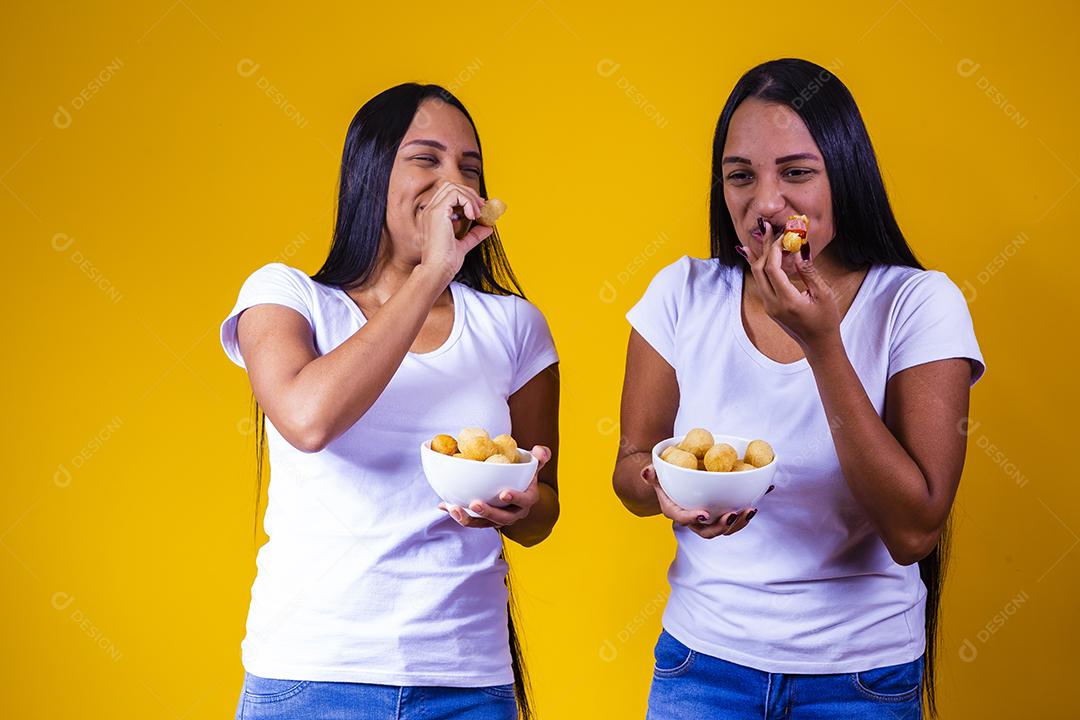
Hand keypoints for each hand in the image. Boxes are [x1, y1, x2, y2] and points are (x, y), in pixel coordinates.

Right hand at [417, 181, 494, 281]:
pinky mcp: (437, 212)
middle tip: (481, 207)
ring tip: (477, 214)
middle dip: (469, 194)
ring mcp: (432, 210)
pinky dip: (468, 202)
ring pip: (453, 187)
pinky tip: (473, 216)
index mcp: (433, 217)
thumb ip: (474, 235)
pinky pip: (455, 194)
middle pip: (450, 186)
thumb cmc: (445, 262)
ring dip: (469, 198)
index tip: (479, 208)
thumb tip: (488, 228)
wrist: (437, 270)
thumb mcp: (464, 245)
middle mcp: (430, 211)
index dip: (465, 197)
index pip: (448, 194)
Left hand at [439, 445, 550, 528]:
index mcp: (527, 499)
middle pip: (502, 518)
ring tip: (453, 509)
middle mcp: (514, 513)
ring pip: (483, 523)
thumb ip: (539, 456)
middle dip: (488, 512)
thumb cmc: (525, 476)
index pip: (523, 501)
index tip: (503, 493)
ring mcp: (498, 519)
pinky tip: (443, 506)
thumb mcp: (534, 465)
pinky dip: (458, 514)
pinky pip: (472, 521)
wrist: (518, 493)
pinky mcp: (484, 521)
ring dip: (468, 518)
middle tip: (475, 504)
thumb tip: (539, 450)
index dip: (515, 498)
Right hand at [641, 464, 762, 538]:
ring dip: (740, 522)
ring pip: (725, 527)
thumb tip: (646, 472)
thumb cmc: (663, 478)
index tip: (704, 513)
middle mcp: (694, 520)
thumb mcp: (655, 475)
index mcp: (676, 512)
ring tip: (751, 509)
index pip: (683, 519)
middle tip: (734, 513)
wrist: (674, 482)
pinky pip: (737, 513)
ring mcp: (711, 518)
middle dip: (723, 526)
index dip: (693, 518)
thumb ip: (652, 474)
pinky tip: (766, 490)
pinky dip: (751, 504)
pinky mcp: (723, 512)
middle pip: (709, 531)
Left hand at [740, 220, 839, 351]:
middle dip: (763, 247)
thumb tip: (798, 249)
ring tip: (764, 236)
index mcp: (786, 300)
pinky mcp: (769, 306)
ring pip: (756, 275)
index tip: (785, 235)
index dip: (775, 248)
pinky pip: (760, 282)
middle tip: (769, 229)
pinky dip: (762, 266)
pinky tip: (760, 254)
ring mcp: (768, 306)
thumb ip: (808, 271)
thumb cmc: (826, 320)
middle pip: (758, 269)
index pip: (772, 268)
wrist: (819, 344)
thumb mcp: (823, 294)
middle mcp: (772, 303)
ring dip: (760, 255)